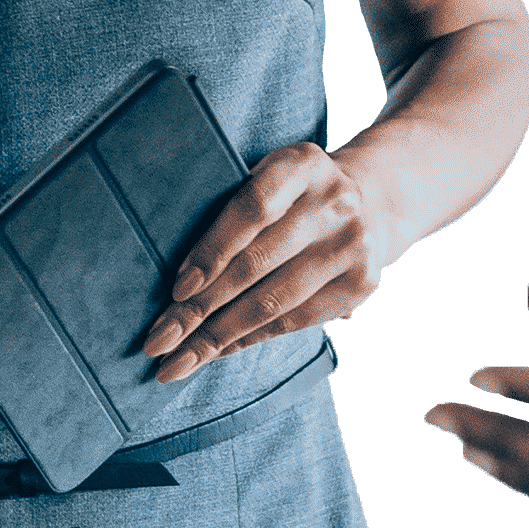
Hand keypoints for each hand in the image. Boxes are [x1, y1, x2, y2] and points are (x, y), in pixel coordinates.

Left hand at [137, 141, 397, 381]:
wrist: (370, 201)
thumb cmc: (291, 194)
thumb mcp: (266, 176)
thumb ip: (229, 209)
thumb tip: (173, 281)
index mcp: (302, 164)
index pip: (252, 209)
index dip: (212, 251)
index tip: (176, 290)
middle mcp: (335, 203)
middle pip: (256, 264)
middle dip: (199, 310)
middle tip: (158, 341)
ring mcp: (353, 245)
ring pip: (273, 302)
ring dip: (218, 337)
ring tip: (177, 363)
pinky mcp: (362, 282)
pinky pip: (294, 321)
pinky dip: (249, 339)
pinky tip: (217, 351)